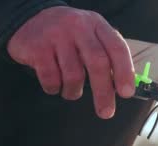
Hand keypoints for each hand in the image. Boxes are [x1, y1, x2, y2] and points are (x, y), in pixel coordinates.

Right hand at [7, 6, 134, 118]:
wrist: (30, 20)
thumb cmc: (70, 36)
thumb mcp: (92, 37)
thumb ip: (108, 56)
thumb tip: (124, 88)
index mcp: (97, 25)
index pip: (117, 48)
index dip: (124, 72)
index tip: (127, 93)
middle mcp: (78, 26)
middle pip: (97, 62)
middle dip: (104, 92)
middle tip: (106, 112)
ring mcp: (56, 34)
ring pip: (73, 74)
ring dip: (74, 91)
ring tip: (72, 91)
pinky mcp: (37, 46)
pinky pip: (51, 78)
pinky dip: (54, 88)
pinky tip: (54, 84)